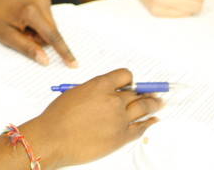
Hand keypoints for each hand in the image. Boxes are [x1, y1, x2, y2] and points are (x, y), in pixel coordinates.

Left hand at [0, 0, 77, 67]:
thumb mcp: (6, 35)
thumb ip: (27, 48)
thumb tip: (45, 60)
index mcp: (31, 12)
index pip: (52, 36)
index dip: (64, 52)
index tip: (74, 64)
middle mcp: (42, 3)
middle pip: (51, 32)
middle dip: (38, 39)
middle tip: (20, 33)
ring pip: (50, 27)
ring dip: (38, 32)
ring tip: (20, 25)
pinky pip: (47, 20)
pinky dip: (37, 25)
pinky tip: (24, 20)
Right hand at [24, 68, 161, 167]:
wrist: (53, 138)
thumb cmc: (58, 117)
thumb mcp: (76, 93)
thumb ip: (95, 92)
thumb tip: (107, 95)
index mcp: (100, 85)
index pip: (125, 75)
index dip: (130, 80)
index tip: (134, 84)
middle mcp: (113, 99)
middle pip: (137, 92)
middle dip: (146, 93)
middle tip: (153, 94)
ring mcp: (119, 119)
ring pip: (144, 107)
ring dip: (154, 104)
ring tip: (160, 103)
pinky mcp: (121, 137)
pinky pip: (141, 128)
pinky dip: (149, 123)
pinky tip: (153, 120)